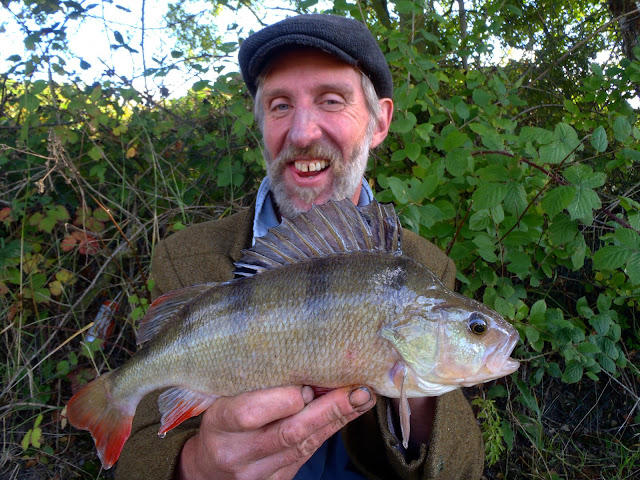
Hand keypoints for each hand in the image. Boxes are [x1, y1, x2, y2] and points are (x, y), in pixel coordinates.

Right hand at [177, 385, 375, 479]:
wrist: (209, 467)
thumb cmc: (221, 422)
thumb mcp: (225, 398)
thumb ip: (257, 386)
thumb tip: (305, 363)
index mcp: (220, 423)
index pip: (252, 412)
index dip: (284, 398)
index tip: (307, 383)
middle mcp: (237, 452)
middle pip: (289, 432)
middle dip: (329, 408)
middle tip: (358, 390)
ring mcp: (257, 473)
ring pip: (304, 445)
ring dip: (338, 419)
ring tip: (362, 398)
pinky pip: (308, 455)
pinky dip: (329, 431)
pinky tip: (347, 414)